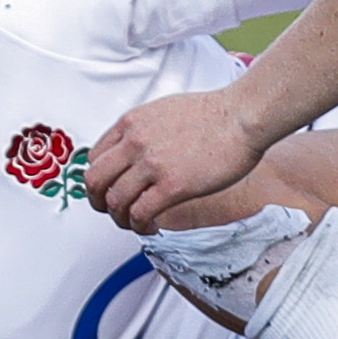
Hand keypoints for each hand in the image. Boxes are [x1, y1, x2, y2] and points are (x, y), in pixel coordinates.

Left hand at [84, 87, 268, 232]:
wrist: (243, 116)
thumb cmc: (215, 113)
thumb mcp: (164, 111)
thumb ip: (144, 131)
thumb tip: (138, 153)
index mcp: (131, 123)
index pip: (94, 157)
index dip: (100, 179)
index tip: (109, 189)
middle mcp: (134, 142)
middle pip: (95, 181)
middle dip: (99, 202)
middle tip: (113, 211)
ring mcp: (151, 164)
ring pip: (115, 202)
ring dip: (121, 219)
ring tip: (136, 223)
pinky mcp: (171, 186)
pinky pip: (139, 214)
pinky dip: (140, 226)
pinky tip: (151, 227)